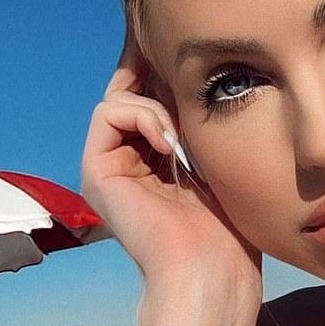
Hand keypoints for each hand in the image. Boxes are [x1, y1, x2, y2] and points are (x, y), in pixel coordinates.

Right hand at [81, 24, 262, 304]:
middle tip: (187, 68)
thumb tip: (204, 73)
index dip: (168, 74)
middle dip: (159, 74)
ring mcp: (109, 165)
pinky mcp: (96, 171)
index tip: (195, 57)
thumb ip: (201, 121)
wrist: (210, 268)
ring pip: (121, 96)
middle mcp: (127, 161)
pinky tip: (170, 143)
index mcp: (154, 160)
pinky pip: (110, 112)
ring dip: (158, 104)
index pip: (151, 98)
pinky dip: (143, 116)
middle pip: (132, 90)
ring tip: (184, 135)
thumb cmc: (228, 226)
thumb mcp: (218, 158)